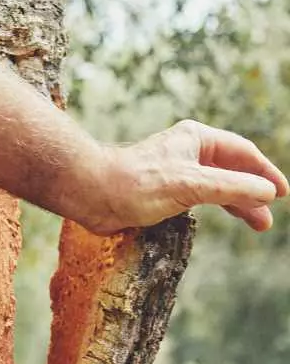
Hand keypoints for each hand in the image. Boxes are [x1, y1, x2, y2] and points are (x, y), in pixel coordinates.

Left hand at [82, 120, 288, 234]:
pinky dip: (214, 207)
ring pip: (216, 186)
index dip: (265, 174)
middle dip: (252, 194)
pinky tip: (221, 217)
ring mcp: (175, 171)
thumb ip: (232, 188)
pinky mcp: (161, 191)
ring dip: (236, 204)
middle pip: (232, 171)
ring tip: (256, 224)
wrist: (92, 194)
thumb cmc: (137, 183)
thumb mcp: (192, 185)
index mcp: (197, 139)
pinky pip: (198, 198)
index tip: (283, 194)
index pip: (243, 154)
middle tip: (267, 219)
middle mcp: (188, 151)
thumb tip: (266, 193)